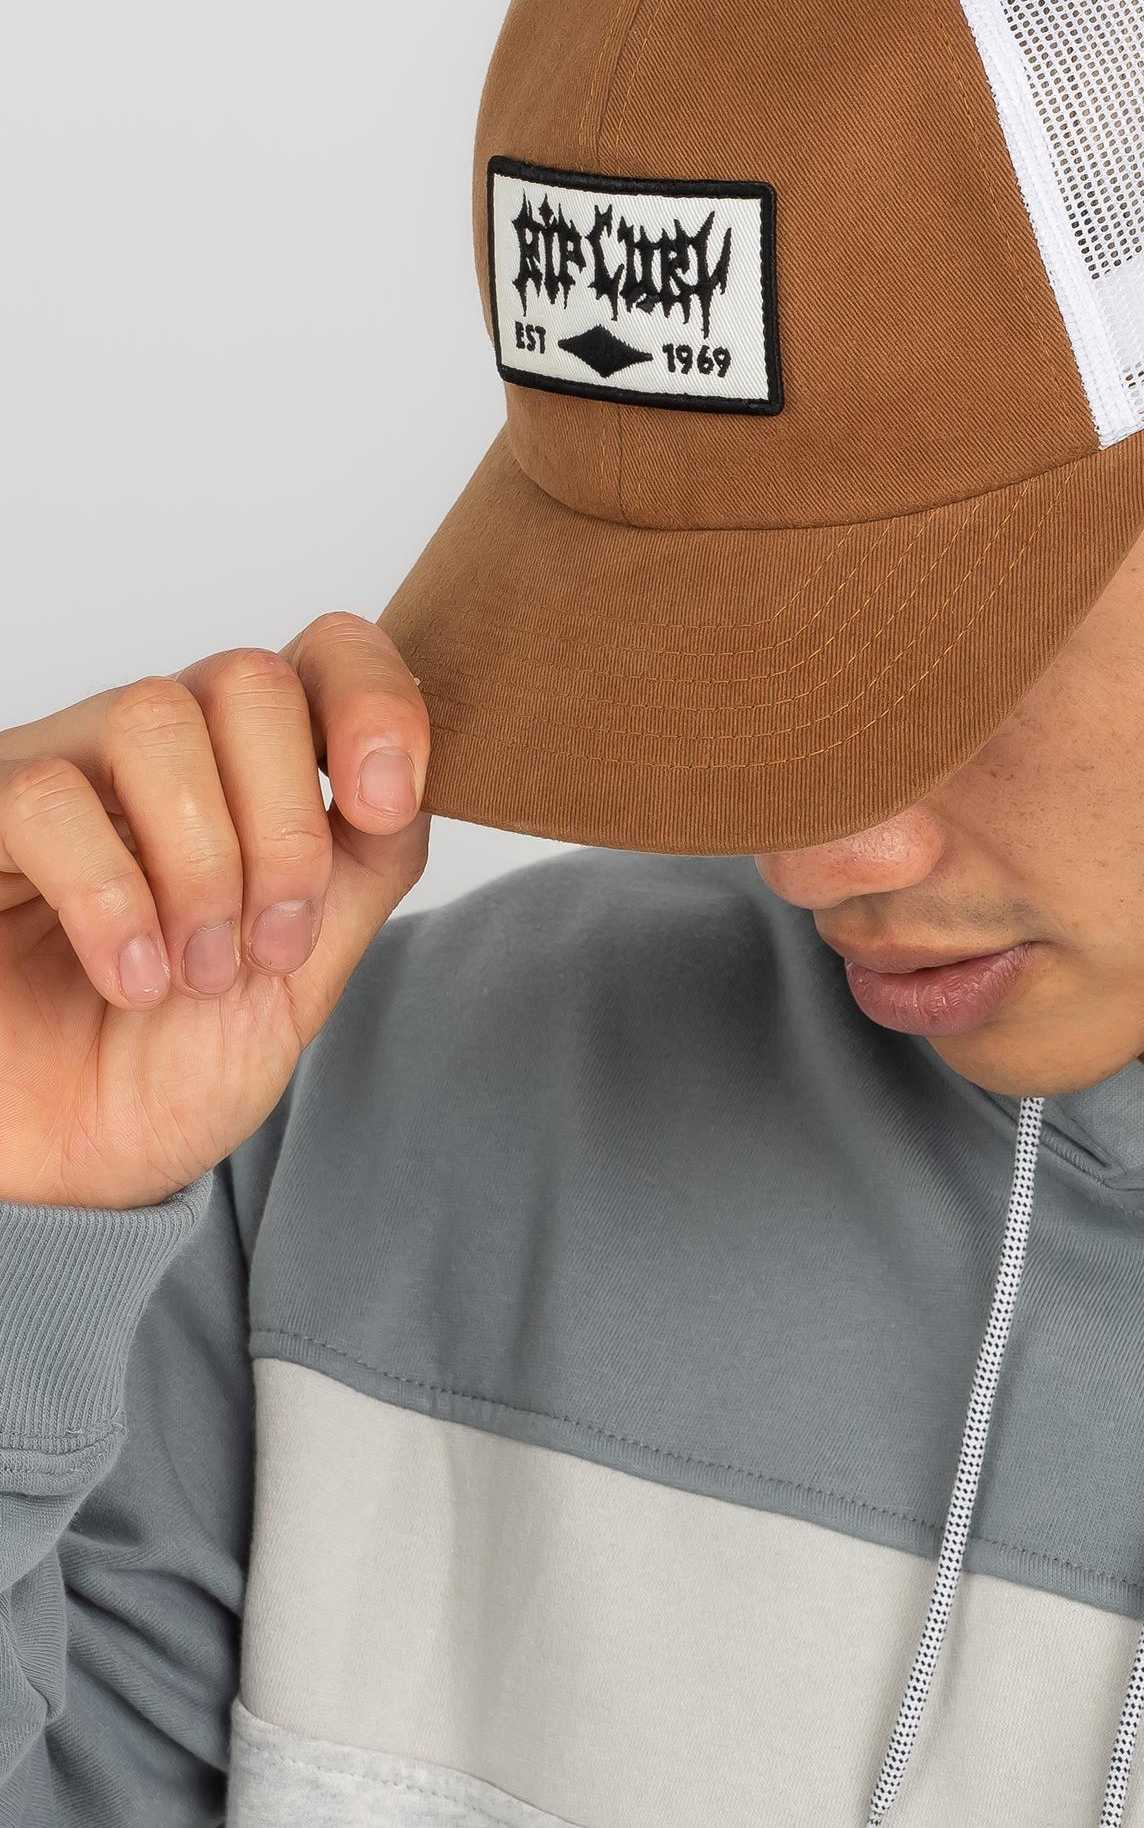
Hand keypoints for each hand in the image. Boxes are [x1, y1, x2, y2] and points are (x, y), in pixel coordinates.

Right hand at [0, 613, 430, 1209]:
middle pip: (250, 680)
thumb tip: (412, 779)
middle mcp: (157, 754)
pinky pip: (48, 799)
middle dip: (287, 824)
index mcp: (250, 773)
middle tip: (274, 941)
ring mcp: (62, 776)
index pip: (324, 655)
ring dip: (204, 864)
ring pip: (155, 718)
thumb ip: (365, 868)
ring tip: (198, 973)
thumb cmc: (168, 1066)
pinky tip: (130, 978)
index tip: (387, 803)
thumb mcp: (304, 974)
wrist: (65, 1172)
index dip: (373, 702)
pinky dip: (114, 900)